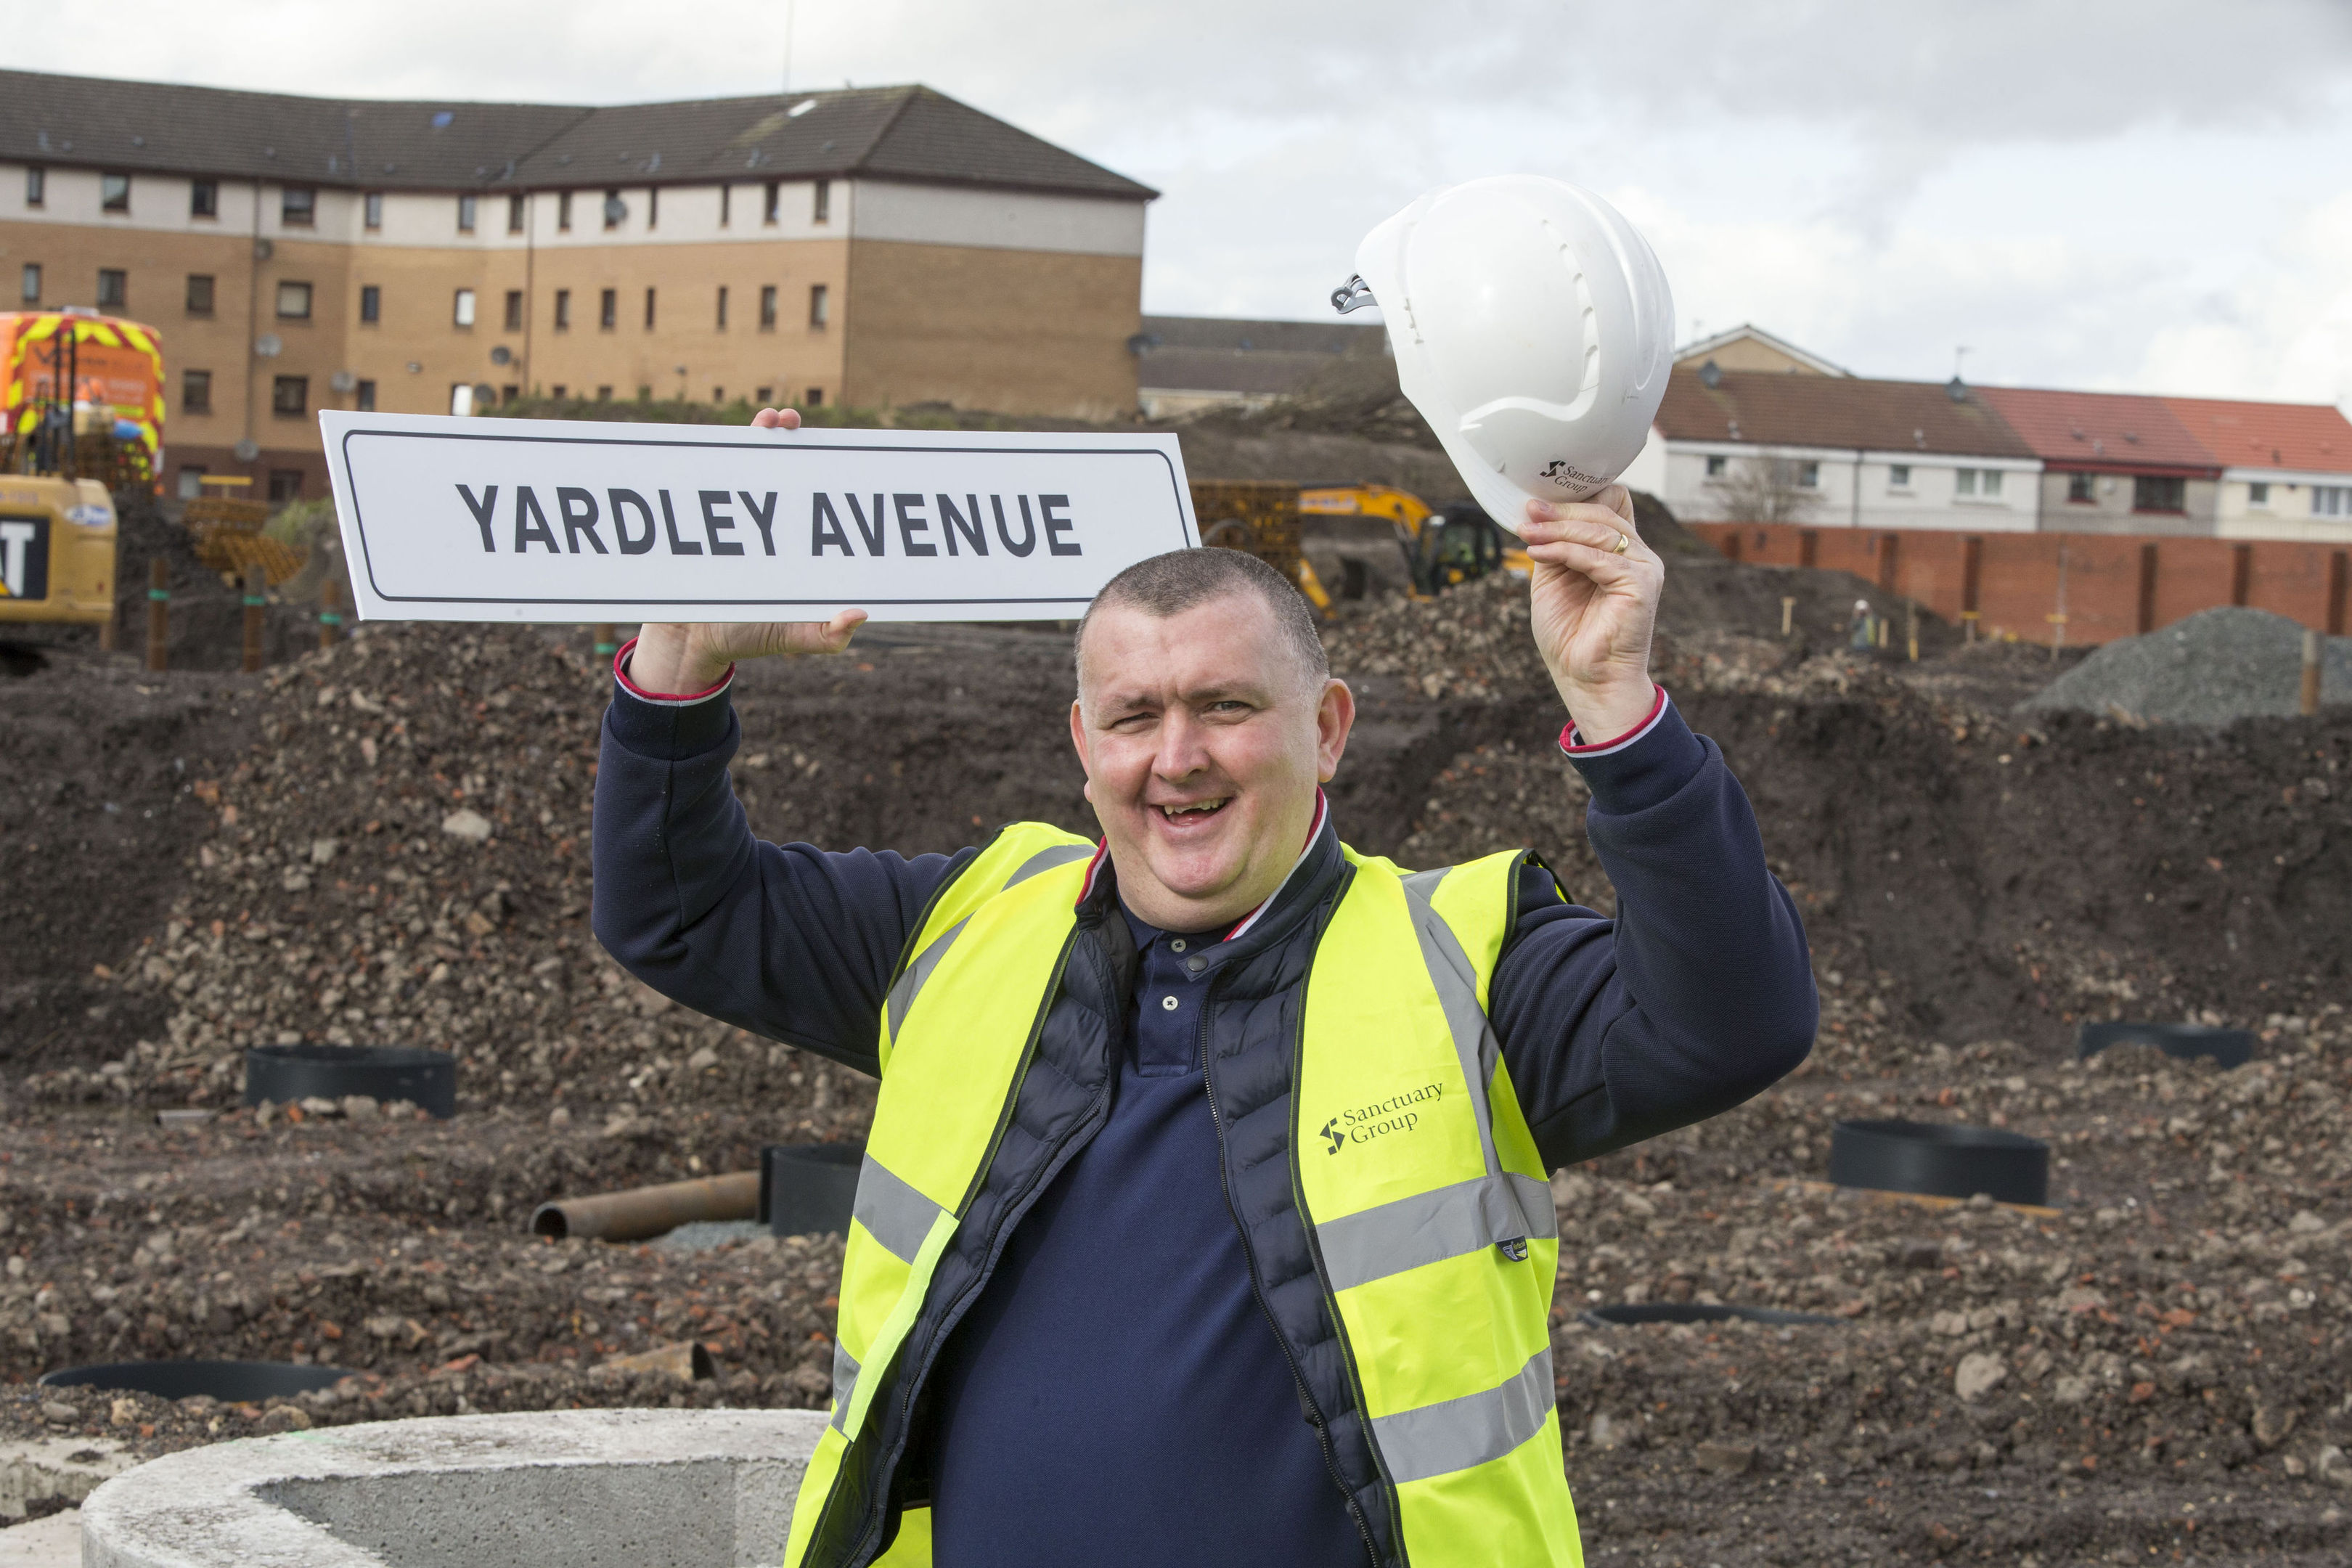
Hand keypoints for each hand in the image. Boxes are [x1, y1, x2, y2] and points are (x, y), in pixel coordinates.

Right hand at [626, 406, 869, 694]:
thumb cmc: (746, 636)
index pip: (814, 502)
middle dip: (787, 441)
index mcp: (793, 544)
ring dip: (756, 438)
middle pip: (781, 472)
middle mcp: (766, 523)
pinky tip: (719, 443)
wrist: (686, 642)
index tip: (834, 452)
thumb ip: (824, 635)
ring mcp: (731, 518)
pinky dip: (715, 457)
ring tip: (768, 420)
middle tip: (791, 421)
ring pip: (747, 468)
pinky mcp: (699, 520)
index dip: (824, 473)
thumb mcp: (792, 637)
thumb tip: (861, 614)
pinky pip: (707, 483)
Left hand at [1518, 485, 1660, 741]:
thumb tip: (1538, 513)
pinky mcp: (1642, 584)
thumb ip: (1553, 546)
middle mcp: (1638, 555)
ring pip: (1600, 530)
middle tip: (1528, 512)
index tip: (1537, 500)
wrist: (1585, 679)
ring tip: (1527, 532)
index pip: (1611, 503)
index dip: (1577, 497)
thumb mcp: (1553, 580)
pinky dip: (1564, 551)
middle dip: (1560, 511)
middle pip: (1603, 511)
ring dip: (1557, 529)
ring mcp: (1645, 567)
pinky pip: (1599, 557)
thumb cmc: (1570, 635)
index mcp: (1620, 551)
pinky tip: (1537, 552)